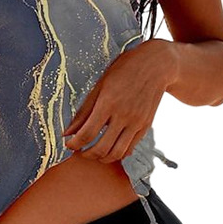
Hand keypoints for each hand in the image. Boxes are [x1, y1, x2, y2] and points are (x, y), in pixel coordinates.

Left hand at [62, 42, 170, 163]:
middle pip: (101, 148)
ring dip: (102, 158)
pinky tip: (109, 147)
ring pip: (117, 153)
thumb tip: (67, 132)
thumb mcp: (99, 86)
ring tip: (93, 152)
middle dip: (86, 154)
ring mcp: (137, 122)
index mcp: (108, 103)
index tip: (69, 144)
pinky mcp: (146, 126)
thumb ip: (84, 111)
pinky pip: (130, 148)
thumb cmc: (124, 70)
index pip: (87, 133)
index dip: (75, 144)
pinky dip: (117, 153)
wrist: (155, 65)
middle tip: (79, 151)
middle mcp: (124, 115)